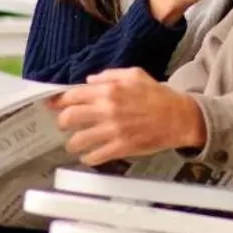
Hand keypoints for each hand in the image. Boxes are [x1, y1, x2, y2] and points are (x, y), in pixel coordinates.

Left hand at [51, 68, 207, 164]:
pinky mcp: (122, 147)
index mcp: (110, 89)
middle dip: (62, 122)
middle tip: (63, 125)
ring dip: (72, 143)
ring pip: (78, 139)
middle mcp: (108, 109)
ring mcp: (114, 130)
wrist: (179, 117)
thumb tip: (89, 80)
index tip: (53, 105)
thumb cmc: (158, 96)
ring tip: (73, 144)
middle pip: (70, 117)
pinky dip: (88, 157)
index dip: (59, 101)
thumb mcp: (134, 74)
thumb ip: (109, 75)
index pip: (73, 95)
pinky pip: (95, 156)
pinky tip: (88, 156)